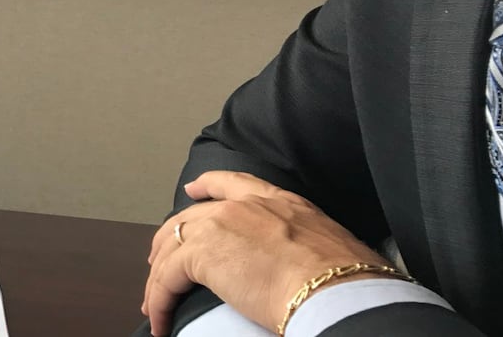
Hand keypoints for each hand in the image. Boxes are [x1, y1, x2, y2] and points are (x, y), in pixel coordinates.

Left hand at [142, 171, 391, 335]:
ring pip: (171, 249)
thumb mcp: (329, 245)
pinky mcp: (202, 255)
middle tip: (160, 264)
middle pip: (189, 218)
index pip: (233, 183)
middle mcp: (243, 206)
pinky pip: (166, 279)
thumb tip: (307, 269)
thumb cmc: (349, 278)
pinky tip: (158, 319)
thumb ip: (305, 245)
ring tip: (154, 305)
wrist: (337, 289)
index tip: (192, 190)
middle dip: (169, 242)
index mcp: (279, 201)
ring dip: (159, 280)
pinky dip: (158, 300)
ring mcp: (219, 226)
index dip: (207, 186)